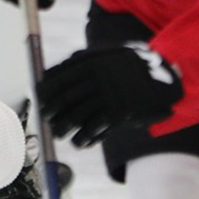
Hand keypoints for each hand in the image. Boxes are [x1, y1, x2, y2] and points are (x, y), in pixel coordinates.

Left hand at [38, 44, 182, 147]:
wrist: (159, 79)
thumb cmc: (123, 69)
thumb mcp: (102, 57)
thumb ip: (77, 65)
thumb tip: (45, 79)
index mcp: (90, 61)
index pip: (57, 78)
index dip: (43, 92)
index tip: (39, 101)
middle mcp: (96, 77)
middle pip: (63, 99)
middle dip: (51, 112)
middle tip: (47, 119)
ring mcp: (107, 95)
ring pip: (74, 117)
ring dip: (62, 128)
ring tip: (60, 133)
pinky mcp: (118, 113)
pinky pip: (92, 129)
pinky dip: (82, 138)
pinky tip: (80, 140)